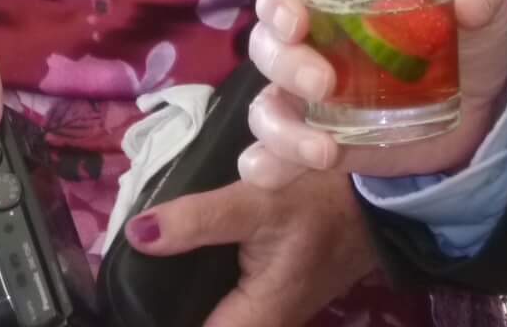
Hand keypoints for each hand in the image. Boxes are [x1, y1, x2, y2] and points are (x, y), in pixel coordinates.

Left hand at [126, 172, 379, 326]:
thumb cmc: (325, 199)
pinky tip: (178, 266)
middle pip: (195, 324)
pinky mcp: (272, 296)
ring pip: (213, 317)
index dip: (151, 318)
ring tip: (144, 274)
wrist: (384, 194)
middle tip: (126, 282)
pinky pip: (225, 306)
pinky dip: (198, 290)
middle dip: (163, 307)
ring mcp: (269, 315)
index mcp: (256, 320)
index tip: (122, 302)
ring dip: (177, 300)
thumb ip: (198, 220)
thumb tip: (137, 234)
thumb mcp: (259, 202)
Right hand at [238, 0, 506, 188]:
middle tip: (325, 85)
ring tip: (325, 153)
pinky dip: (266, 164)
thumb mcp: (483, 8)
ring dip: (281, 129)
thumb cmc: (469, 38)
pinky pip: (271, 153)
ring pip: (265, 105)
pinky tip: (274, 174)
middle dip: (287, 65)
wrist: (480, 107)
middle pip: (268, 46)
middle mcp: (313, 42)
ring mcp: (309, 96)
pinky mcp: (316, 140)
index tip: (295, 21)